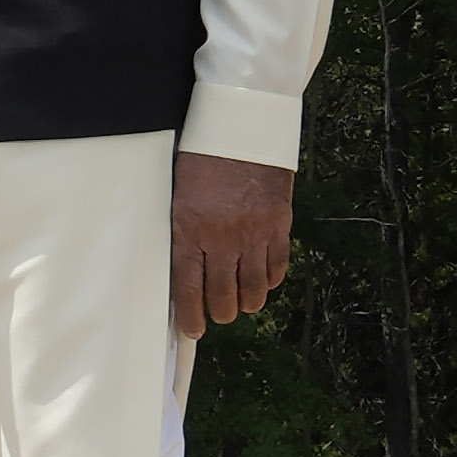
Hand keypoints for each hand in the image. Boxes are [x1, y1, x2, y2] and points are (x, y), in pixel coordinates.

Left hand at [168, 148, 291, 340]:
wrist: (242, 128)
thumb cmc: (203, 159)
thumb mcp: (178, 195)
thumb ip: (181, 234)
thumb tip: (182, 274)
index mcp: (189, 230)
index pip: (188, 290)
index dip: (191, 317)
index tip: (193, 328)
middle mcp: (222, 238)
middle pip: (223, 298)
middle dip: (220, 313)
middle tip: (218, 312)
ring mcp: (254, 233)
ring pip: (254, 291)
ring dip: (246, 301)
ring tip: (240, 299)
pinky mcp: (279, 226)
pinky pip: (277, 269)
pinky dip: (269, 281)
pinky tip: (261, 278)